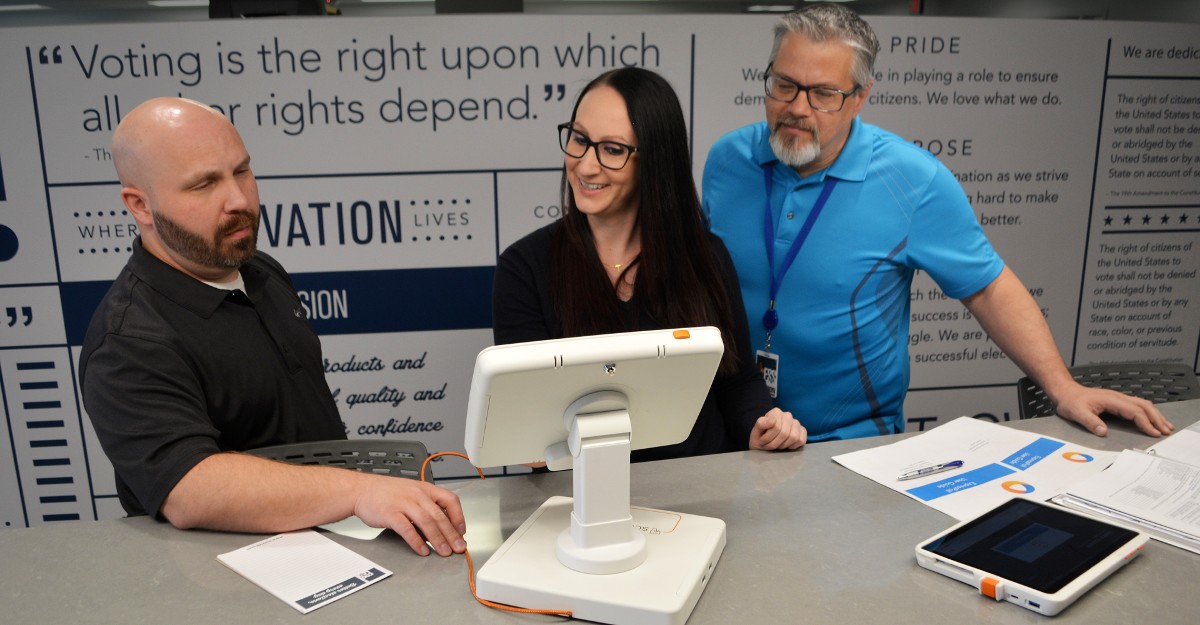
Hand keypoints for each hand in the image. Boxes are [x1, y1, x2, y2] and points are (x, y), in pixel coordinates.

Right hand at [353, 476, 467, 556]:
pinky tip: (422, 550)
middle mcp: (417, 494)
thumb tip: (442, 526)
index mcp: (425, 488)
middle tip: (458, 547)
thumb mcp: (411, 492)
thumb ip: (427, 506)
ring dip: (438, 539)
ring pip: (427, 522)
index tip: (462, 531)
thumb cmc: (386, 492)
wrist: (361, 489)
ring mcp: (404, 503)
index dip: (459, 516)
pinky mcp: (391, 514)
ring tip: (444, 552)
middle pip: (440, 515)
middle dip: (452, 534)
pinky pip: (407, 529)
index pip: (450, 500)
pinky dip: (417, 541)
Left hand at [750, 407, 806, 450]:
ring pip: (793, 437)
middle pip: (784, 433)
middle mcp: (787, 415)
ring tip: (776, 446)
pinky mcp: (802, 431)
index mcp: (776, 412)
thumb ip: (761, 423)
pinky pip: (801, 440)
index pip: (775, 427)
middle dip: (774, 444)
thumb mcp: (756, 431)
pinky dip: (792, 446)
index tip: (761, 441)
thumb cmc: (760, 436)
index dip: (767, 438)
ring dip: (783, 446)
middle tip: (768, 446)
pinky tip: (786, 445)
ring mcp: (796, 423)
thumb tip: (773, 420)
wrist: (764, 443)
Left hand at [1052, 384, 1174, 437]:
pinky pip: (1137, 405)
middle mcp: (1118, 397)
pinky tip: (1152, 418)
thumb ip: (1090, 422)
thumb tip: (1103, 432)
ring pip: (1143, 404)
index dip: (1146, 423)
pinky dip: (1148, 412)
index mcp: (1111, 400)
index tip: (1154, 433)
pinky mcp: (1117, 401)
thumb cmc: (1070, 401)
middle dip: (1157, 418)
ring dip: (1155, 415)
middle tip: (1167, 431)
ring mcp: (1118, 398)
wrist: (1066, 392)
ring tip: (1166, 426)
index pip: (1134, 411)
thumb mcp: (1077, 413)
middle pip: (1144, 406)